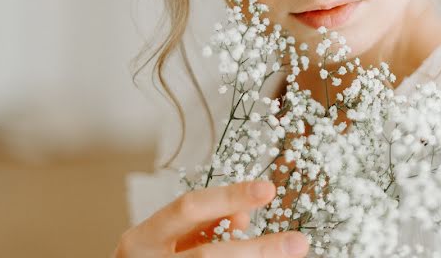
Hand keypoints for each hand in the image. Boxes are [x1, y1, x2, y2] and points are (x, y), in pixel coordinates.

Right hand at [112, 180, 309, 256]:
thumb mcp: (166, 239)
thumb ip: (201, 225)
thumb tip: (242, 216)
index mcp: (142, 238)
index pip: (189, 208)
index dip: (230, 196)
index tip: (268, 189)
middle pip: (210, 256)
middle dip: (258, 250)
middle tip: (298, 242)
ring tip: (289, 254)